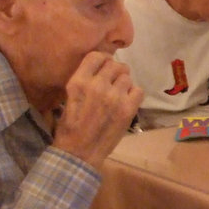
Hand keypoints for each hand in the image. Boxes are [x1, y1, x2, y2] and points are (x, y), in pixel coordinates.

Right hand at [53, 52, 142, 168]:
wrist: (79, 152)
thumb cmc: (70, 127)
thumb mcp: (69, 97)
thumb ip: (84, 81)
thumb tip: (101, 69)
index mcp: (78, 82)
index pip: (97, 56)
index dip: (103, 60)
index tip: (104, 68)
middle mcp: (97, 85)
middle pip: (115, 65)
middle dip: (115, 73)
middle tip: (113, 84)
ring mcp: (114, 97)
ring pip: (127, 77)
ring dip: (124, 85)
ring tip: (118, 96)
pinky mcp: (128, 109)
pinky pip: (138, 90)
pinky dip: (134, 95)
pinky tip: (126, 103)